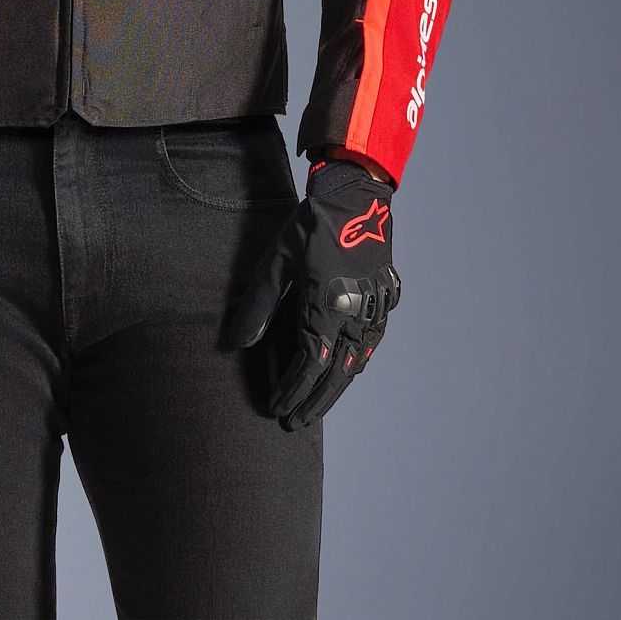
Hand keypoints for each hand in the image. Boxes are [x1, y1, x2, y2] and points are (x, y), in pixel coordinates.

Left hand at [222, 159, 400, 429]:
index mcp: (329, 307)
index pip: (309, 365)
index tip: (276, 408)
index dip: (292, 390)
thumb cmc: (310, 225)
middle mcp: (357, 315)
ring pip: (357, 363)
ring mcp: (376, 308)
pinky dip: (356, 364)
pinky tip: (346, 371)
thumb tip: (235, 343)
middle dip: (314, 402)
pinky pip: (371, 343)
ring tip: (317, 408)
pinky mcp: (386, 298)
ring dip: (336, 389)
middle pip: (336, 375)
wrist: (356, 195)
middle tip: (294, 423)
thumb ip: (257, 306)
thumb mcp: (276, 262)